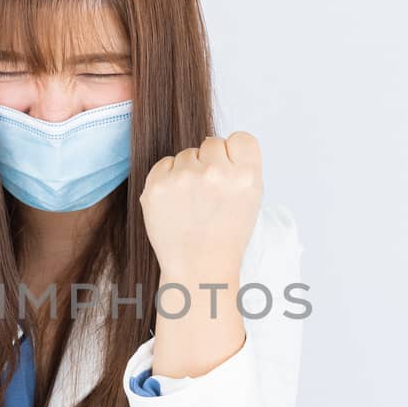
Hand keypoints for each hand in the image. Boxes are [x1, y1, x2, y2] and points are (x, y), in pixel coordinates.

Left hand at [140, 132, 262, 280]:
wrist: (198, 268)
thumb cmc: (225, 235)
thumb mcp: (250, 200)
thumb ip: (239, 168)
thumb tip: (219, 144)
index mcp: (246, 176)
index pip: (241, 138)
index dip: (233, 153)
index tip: (228, 171)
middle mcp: (216, 173)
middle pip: (211, 143)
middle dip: (209, 163)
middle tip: (208, 194)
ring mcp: (184, 179)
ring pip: (186, 154)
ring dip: (187, 172)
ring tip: (192, 203)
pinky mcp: (157, 186)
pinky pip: (164, 164)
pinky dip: (168, 179)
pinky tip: (176, 202)